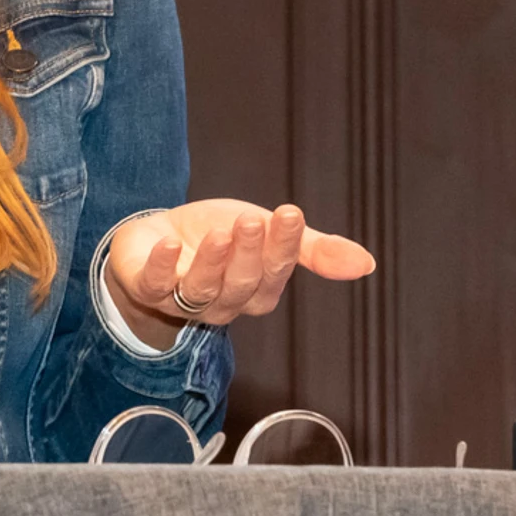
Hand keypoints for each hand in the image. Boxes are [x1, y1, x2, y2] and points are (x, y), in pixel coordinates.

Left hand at [102, 200, 375, 350]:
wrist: (155, 239)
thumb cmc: (218, 239)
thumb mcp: (266, 234)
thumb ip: (313, 249)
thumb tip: (368, 263)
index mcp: (257, 290)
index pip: (276, 271)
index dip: (284, 245)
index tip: (289, 213)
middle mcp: (224, 301)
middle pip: (242, 282)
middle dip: (249, 253)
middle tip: (252, 221)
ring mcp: (184, 298)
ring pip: (204, 288)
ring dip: (214, 261)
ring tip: (222, 232)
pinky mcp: (147, 287)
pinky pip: (156, 284)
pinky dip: (163, 266)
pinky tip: (169, 243)